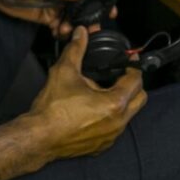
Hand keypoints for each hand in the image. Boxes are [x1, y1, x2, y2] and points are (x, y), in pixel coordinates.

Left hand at [0, 0, 112, 37]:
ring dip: (74, 26)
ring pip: (72, 18)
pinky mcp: (45, 16)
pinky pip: (59, 25)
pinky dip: (62, 31)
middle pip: (83, 6)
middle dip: (89, 18)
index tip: (109, 12)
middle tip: (91, 30)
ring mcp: (55, 5)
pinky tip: (59, 34)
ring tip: (67, 32)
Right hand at [23, 27, 146, 158]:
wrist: (39, 137)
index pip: (136, 81)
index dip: (133, 67)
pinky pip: (115, 128)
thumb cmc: (53, 109)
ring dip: (122, 101)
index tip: (129, 61)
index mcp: (114, 103)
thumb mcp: (65, 72)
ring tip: (103, 91)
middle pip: (139, 99)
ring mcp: (111, 136)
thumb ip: (76, 49)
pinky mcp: (102, 145)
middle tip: (120, 75)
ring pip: (128, 114)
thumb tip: (81, 33)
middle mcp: (118, 122)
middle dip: (133, 85)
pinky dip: (111, 117)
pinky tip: (94, 109)